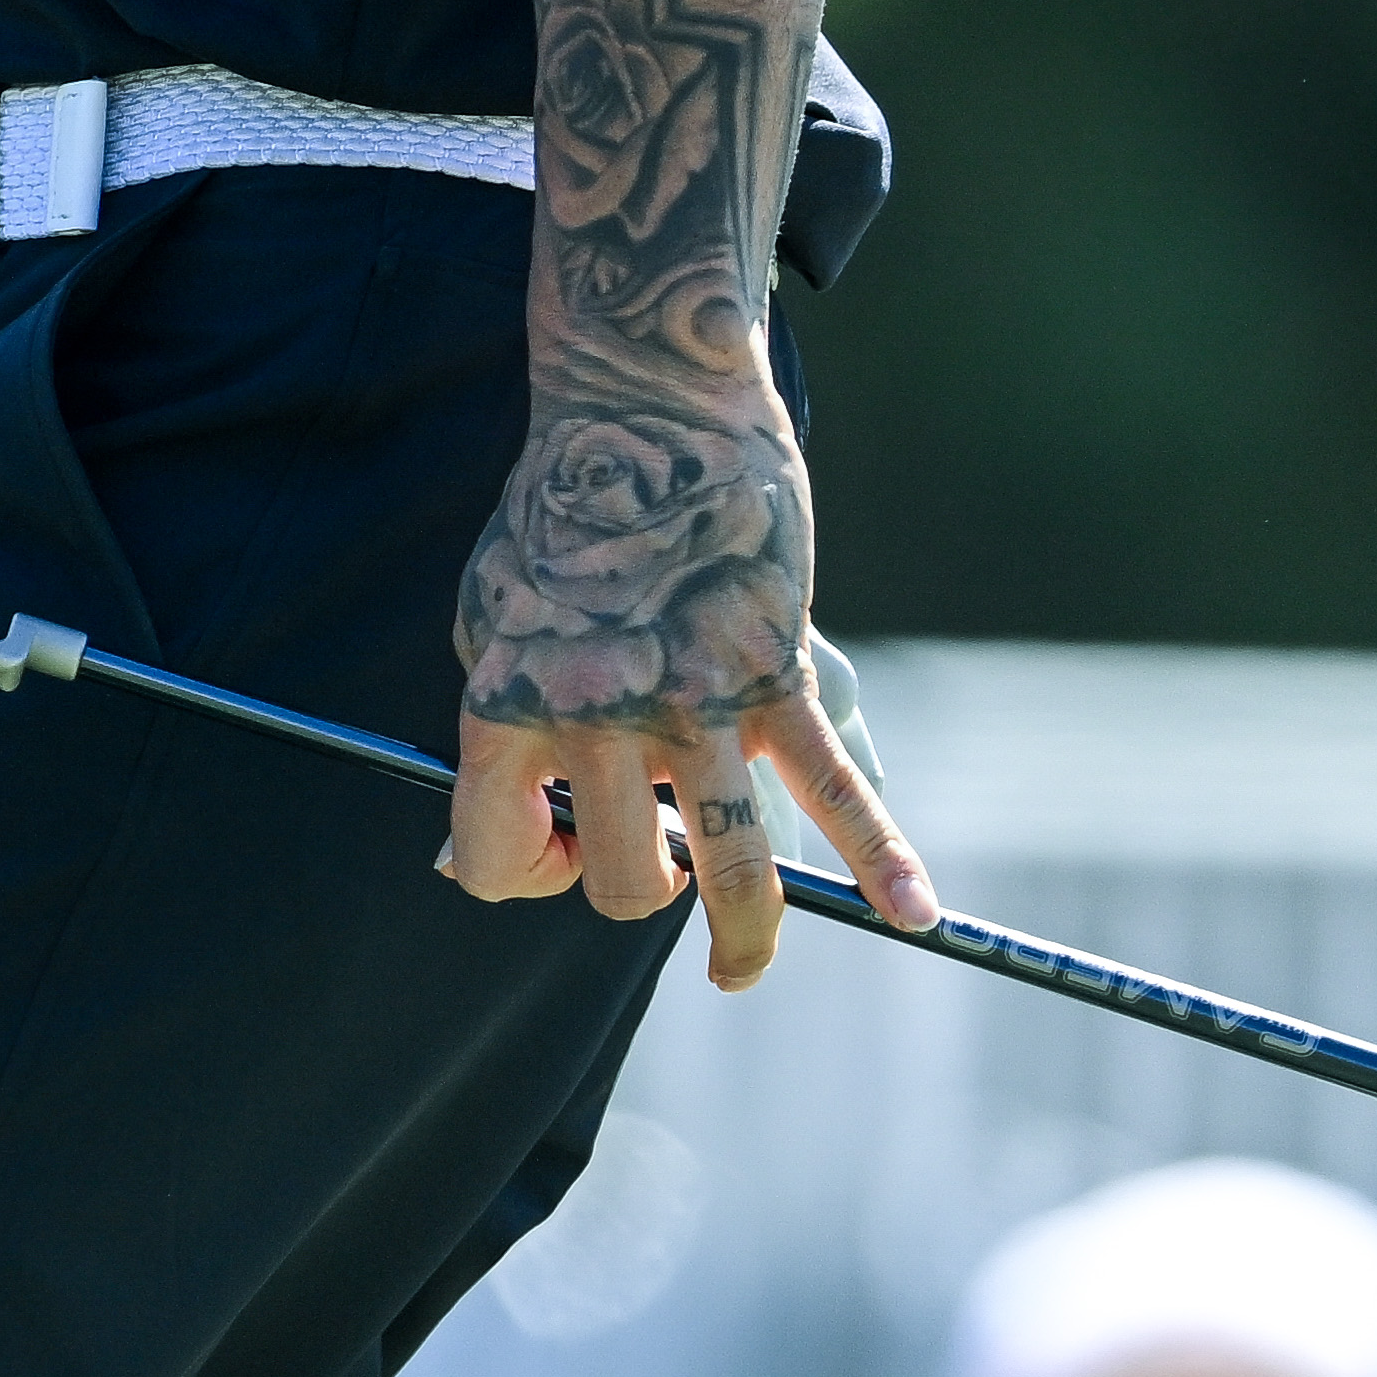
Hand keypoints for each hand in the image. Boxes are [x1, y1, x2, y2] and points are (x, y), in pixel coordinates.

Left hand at [442, 389, 935, 987]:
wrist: (642, 409)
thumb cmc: (560, 528)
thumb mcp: (488, 629)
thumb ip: (490, 745)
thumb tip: (463, 868)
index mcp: (506, 704)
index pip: (493, 861)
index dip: (522, 872)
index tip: (551, 838)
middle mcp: (597, 714)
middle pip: (617, 882)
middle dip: (635, 879)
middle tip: (650, 838)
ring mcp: (693, 698)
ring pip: (725, 867)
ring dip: (741, 936)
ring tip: (734, 968)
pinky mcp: (773, 673)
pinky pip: (833, 786)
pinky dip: (882, 856)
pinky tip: (913, 910)